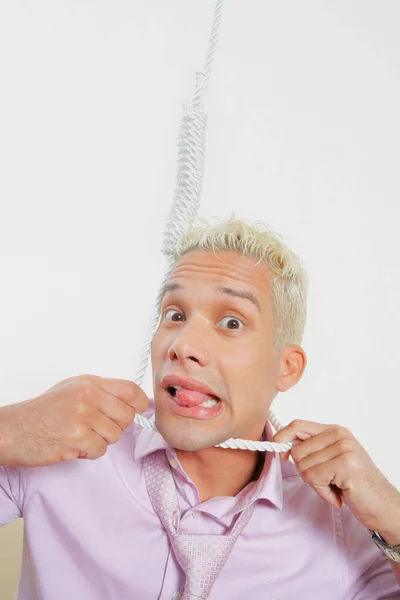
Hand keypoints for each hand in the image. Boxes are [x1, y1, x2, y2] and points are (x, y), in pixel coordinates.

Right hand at [0, 374, 148, 467]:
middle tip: (97, 428)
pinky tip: (73, 445)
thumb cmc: (42, 412)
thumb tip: (132, 402)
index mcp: (89, 383)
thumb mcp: (72, 390)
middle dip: (116, 426)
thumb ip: (101, 393)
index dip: (139, 403)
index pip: (130, 390)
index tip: (136, 411)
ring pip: (115, 435)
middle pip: (127, 416)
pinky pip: (100, 450)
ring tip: (80, 435)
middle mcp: (88, 396)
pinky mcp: (76, 438)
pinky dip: (89, 452)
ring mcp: (83, 416)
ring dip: (100, 440)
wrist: (13, 429)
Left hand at [274, 420, 399, 536]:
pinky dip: (323, 492)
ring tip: (335, 487)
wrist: (383, 505)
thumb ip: (312, 449)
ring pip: (303, 466)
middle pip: (297, 450)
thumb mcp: (332, 460)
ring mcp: (344, 448)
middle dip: (306, 472)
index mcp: (335, 430)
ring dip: (316, 485)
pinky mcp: (346, 465)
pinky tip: (339, 494)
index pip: (297, 425)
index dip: (283, 438)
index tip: (283, 455)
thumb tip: (283, 444)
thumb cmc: (355, 485)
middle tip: (327, 481)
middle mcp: (339, 435)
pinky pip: (314, 478)